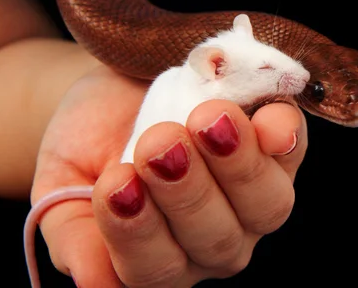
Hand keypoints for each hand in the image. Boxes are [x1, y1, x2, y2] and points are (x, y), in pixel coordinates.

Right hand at [31, 65, 307, 286]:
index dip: (137, 231)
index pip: (155, 268)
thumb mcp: (65, 184)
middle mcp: (214, 238)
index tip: (116, 183)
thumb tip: (94, 284)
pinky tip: (268, 119)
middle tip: (159, 142)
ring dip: (238, 165)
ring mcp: (253, 195)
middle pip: (217, 240)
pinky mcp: (278, 148)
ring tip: (208, 120)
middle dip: (188, 191)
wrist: (115, 89)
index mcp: (160, 257)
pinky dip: (285, 135)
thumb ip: (74, 235)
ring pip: (265, 204)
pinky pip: (292, 148)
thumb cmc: (88, 143)